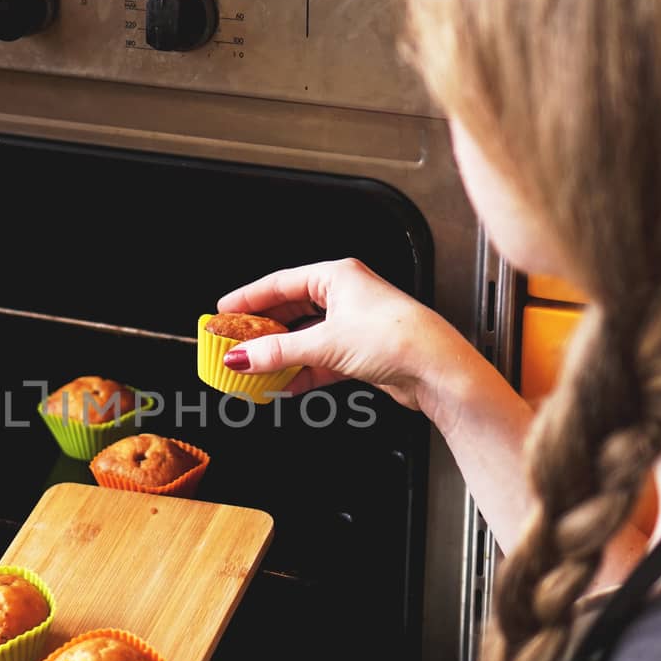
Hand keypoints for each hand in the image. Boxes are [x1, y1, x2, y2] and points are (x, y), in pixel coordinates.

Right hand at [215, 258, 476, 421]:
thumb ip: (277, 351)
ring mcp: (354, 324)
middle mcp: (347, 295)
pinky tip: (286, 384)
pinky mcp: (362, 352)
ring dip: (282, 355)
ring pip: (306, 337)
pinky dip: (302, 371)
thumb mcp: (324, 343)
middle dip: (263, 330)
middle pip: (292, 310)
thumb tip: (243, 356)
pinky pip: (320, 360)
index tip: (224, 312)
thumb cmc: (397, 337)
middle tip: (235, 342)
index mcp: (338, 276)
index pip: (281, 283)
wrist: (436, 370)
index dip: (249, 298)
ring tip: (256, 368)